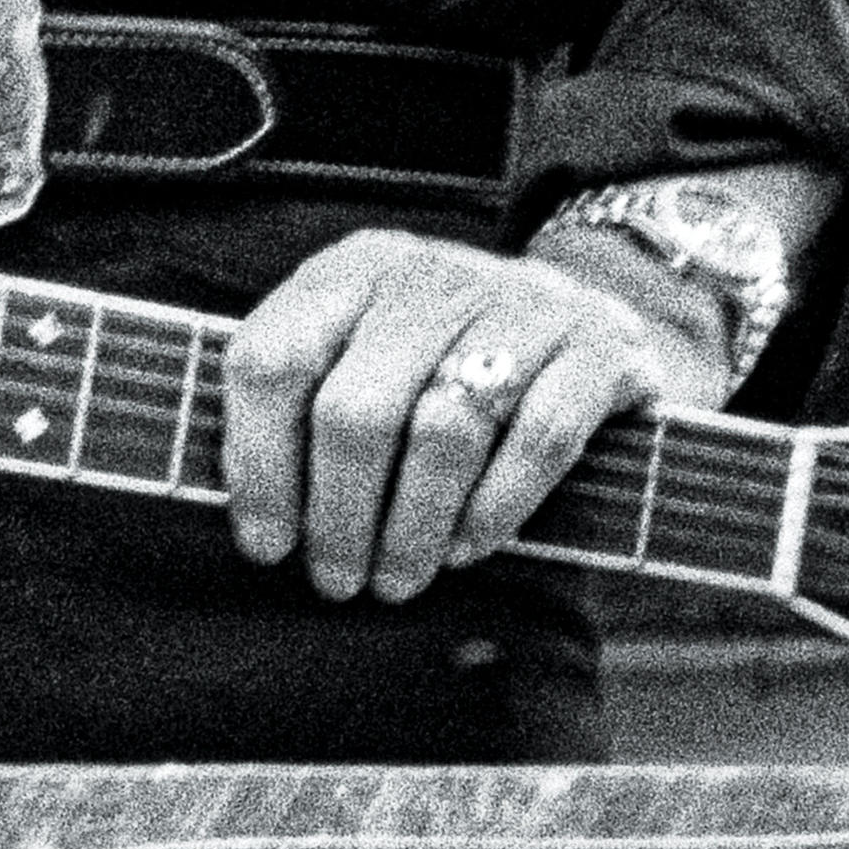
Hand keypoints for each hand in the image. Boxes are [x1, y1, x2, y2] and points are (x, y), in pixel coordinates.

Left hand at [220, 226, 730, 607]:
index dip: (258, 461)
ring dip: (411, 526)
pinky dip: (496, 506)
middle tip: (336, 580)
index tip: (265, 543)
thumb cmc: (449, 364)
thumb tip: (250, 517)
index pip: (274, 355)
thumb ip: (308, 406)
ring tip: (395, 579)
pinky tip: (468, 548)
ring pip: (443, 429)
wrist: (595, 320)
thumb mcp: (370, 353)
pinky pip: (538, 438)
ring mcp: (522, 303)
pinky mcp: (597, 347)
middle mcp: (434, 274)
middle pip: (356, 408)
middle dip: (337, 514)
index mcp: (356, 268)